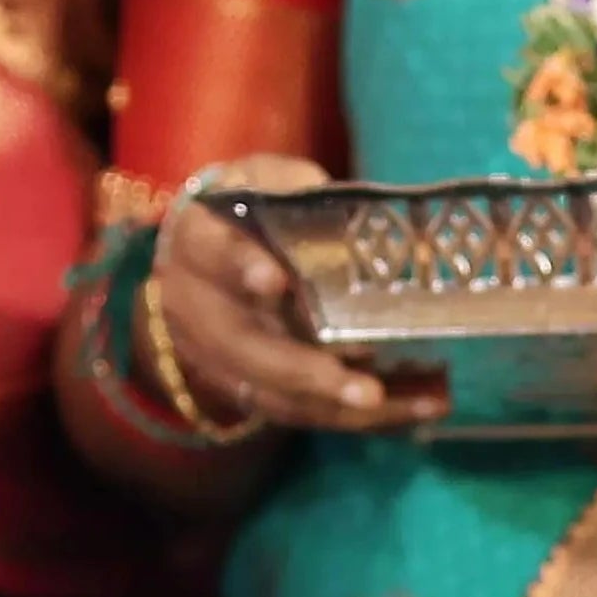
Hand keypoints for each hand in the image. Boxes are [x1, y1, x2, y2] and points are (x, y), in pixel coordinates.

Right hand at [144, 156, 441, 435]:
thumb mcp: (269, 181)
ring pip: (270, 393)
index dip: (240, 267)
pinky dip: (346, 415)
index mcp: (195, 242)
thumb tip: (360, 226)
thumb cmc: (249, 209)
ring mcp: (212, 358)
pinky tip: (403, 410)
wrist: (201, 257)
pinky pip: (291, 411)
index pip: (213, 253)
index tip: (275, 281)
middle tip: (367, 389)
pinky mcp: (239, 387)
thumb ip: (301, 196)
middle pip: (245, 348)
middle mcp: (193, 308)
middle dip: (306, 371)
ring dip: (335, 407)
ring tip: (399, 405)